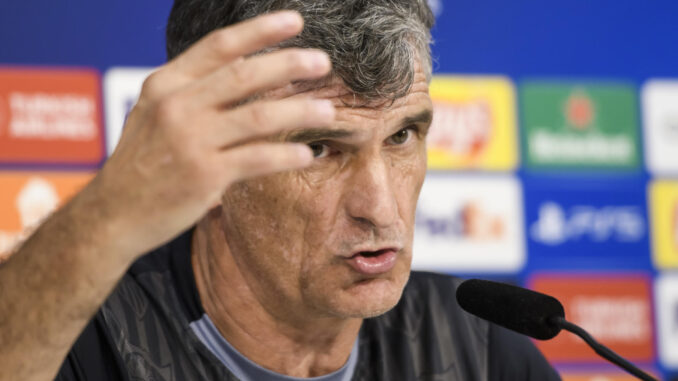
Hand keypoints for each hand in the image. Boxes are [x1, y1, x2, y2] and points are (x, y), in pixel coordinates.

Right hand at [90, 11, 333, 255]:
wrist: (112, 214)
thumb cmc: (140, 163)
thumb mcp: (154, 113)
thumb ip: (193, 89)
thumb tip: (244, 64)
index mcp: (166, 84)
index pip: (219, 46)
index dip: (260, 30)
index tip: (294, 20)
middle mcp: (177, 106)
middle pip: (244, 75)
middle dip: (288, 64)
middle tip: (322, 63)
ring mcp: (191, 140)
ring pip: (258, 117)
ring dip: (299, 111)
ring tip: (328, 111)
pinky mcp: (204, 175)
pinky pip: (257, 159)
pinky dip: (286, 156)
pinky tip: (308, 156)